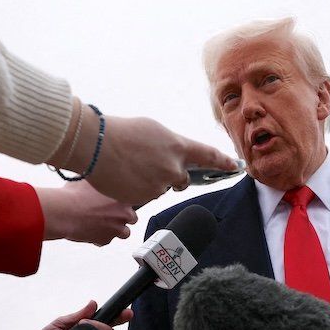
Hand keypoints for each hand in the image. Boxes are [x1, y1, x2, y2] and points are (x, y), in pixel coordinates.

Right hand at [37, 183, 137, 245]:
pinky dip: (100, 237)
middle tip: (108, 214)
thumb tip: (98, 179)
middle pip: (132, 218)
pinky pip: (106, 240)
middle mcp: (123, 214)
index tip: (115, 202)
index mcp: (122, 197)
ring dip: (115, 229)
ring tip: (101, 224)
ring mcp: (116, 228)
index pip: (133, 200)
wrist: (64, 212)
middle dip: (122, 217)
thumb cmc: (74, 195)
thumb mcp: (90, 180)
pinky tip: (89, 230)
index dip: (123, 202)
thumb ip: (101, 183)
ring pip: (124, 233)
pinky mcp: (105, 240)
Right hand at [48, 102, 236, 204]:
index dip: (223, 163)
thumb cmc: (121, 132)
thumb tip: (174, 156)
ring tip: (130, 166)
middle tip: (151, 165)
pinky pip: (145, 196)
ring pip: (161, 187)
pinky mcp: (144, 199)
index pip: (208, 156)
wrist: (95, 146)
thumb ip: (170, 145)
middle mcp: (173, 168)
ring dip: (150, 180)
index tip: (235, 167)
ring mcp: (159, 186)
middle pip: (182, 179)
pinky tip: (124, 176)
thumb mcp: (153, 130)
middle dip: (172, 175)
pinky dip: (137, 188)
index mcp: (178, 146)